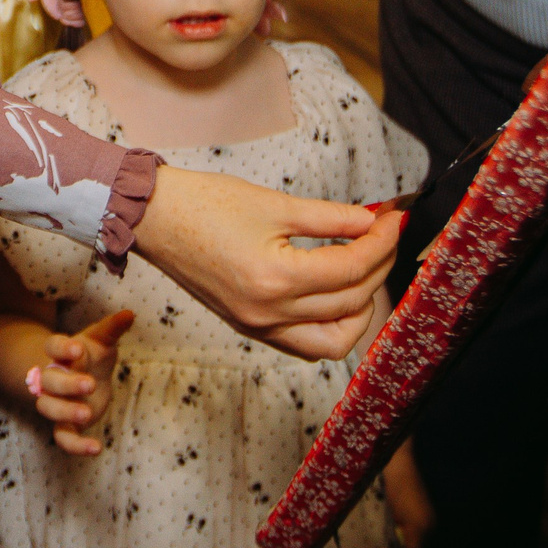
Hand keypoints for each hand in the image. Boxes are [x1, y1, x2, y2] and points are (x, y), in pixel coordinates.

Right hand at [21, 309, 135, 457]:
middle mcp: (54, 377)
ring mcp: (58, 402)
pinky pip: (63, 437)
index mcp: (61, 353)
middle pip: (48, 381)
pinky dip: (76, 446)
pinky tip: (97, 448)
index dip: (61, 348)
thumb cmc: (93, 355)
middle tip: (90, 384)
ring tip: (87, 414)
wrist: (88, 377)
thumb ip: (112, 329)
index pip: (52, 346)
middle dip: (67, 384)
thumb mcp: (102, 340)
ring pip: (48, 408)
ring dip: (65, 411)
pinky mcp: (66, 423)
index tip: (77, 349)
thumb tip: (130, 314)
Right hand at [130, 169, 402, 360]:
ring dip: (360, 309)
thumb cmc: (204, 204)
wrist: (152, 219)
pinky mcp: (249, 327)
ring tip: (364, 270)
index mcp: (276, 278)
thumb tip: (372, 221)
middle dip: (378, 265)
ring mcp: (258, 326)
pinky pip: (304, 344)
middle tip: (385, 234)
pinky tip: (336, 294)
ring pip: (332, 341)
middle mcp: (269, 313)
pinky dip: (329, 326)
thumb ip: (330, 217)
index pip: (351, 268)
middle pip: (350, 302)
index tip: (395, 217)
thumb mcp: (274, 203)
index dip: (382, 241)